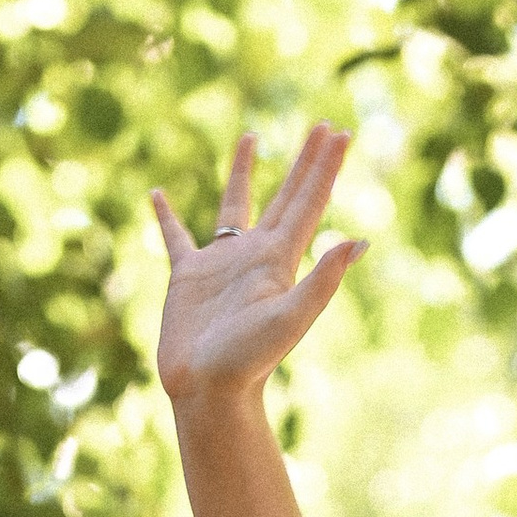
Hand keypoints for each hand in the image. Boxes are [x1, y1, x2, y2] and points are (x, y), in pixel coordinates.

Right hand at [152, 124, 361, 412]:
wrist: (210, 391)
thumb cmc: (250, 359)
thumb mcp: (290, 317)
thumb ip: (322, 280)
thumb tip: (358, 241)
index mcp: (280, 258)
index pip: (308, 201)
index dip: (325, 167)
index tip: (340, 132)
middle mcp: (255, 254)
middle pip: (284, 195)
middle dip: (304, 161)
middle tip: (321, 125)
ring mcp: (221, 263)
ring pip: (234, 205)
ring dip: (245, 172)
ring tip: (251, 137)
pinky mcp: (187, 276)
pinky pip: (176, 236)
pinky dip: (166, 215)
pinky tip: (158, 195)